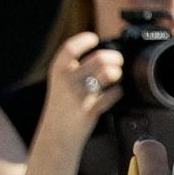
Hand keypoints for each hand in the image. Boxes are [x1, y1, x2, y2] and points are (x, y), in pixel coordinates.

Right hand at [44, 28, 123, 147]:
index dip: (84, 40)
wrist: (56, 135)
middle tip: (117, 62)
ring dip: (117, 73)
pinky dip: (117, 92)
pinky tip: (114, 93)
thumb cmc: (62, 108)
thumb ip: (74, 68)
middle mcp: (67, 80)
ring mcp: (79, 95)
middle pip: (99, 58)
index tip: (94, 39)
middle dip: (114, 58)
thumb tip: (100, 55)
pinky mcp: (90, 109)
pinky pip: (113, 94)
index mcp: (58, 70)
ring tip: (115, 77)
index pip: (70, 48)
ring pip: (108, 73)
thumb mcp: (61, 83)